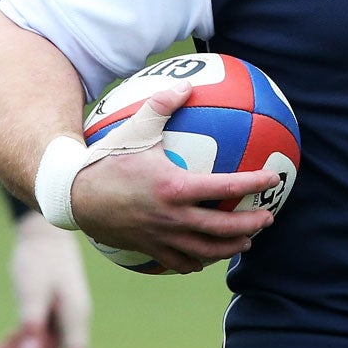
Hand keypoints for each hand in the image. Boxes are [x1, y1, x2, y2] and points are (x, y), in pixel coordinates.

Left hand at [0, 210, 91, 347]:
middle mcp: (73, 317)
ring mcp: (63, 314)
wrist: (43, 232)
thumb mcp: (31, 290)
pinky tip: (1, 341)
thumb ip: (31, 322)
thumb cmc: (39, 259)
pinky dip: (21, 339)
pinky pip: (38, 335)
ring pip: (44, 345)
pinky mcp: (52, 310)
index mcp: (75, 313)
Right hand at [69, 87, 278, 272]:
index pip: (226, 187)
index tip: (273, 178)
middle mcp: (173, 217)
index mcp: (175, 187)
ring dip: (230, 248)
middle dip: (251, 225)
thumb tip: (185, 84)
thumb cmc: (106, 159)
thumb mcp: (135, 129)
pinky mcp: (149, 249)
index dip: (254, 183)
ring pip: (206, 251)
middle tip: (268, 217)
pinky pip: (179, 262)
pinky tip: (205, 257)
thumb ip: (162, 106)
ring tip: (245, 243)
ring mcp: (162, 237)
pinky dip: (197, 261)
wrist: (73, 195)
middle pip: (224, 228)